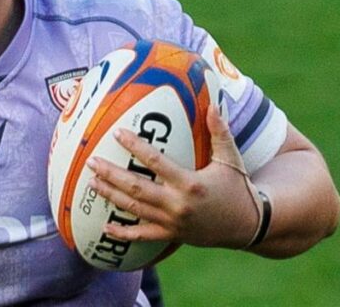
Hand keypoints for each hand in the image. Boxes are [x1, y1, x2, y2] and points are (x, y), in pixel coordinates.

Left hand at [86, 104, 260, 248]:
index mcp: (190, 184)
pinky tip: (105, 227)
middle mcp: (178, 205)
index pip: (156, 162)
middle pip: (136, 188)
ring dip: (111, 196)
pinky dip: (124, 233)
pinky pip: (143, 235)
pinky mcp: (172, 236)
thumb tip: (213, 104)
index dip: (136, 147)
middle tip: (91, 162)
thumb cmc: (238, 188)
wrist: (248, 226)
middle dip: (111, 174)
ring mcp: (173, 223)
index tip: (118, 133)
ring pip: (134, 210)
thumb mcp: (231, 159)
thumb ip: (220, 132)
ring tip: (91, 183)